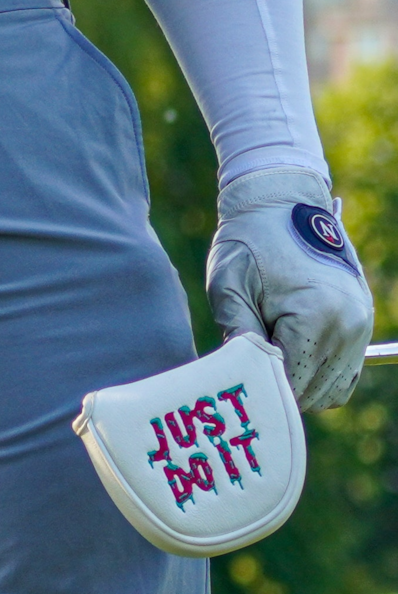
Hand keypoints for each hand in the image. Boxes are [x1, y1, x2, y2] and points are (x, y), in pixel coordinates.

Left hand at [207, 167, 374, 412]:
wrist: (283, 200)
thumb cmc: (249, 240)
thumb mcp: (229, 285)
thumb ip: (237, 335)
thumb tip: (242, 379)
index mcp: (315, 317)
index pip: (290, 382)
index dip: (258, 387)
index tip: (233, 383)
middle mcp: (348, 326)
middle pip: (311, 393)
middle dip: (276, 387)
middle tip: (244, 367)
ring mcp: (361, 326)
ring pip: (330, 390)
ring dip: (298, 384)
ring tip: (265, 354)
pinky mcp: (363, 322)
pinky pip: (344, 374)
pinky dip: (318, 376)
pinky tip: (288, 356)